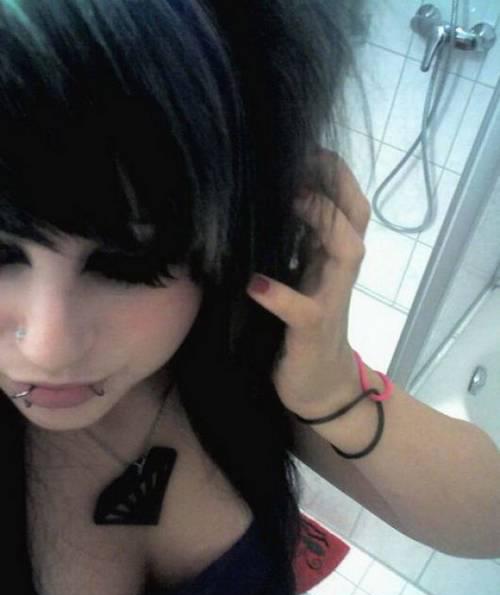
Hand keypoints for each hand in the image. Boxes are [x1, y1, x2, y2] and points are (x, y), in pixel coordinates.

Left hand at [246, 147, 370, 419]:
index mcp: (331, 258)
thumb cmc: (303, 331)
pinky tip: (257, 284)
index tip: (303, 144)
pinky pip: (304, 311)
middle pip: (355, 217)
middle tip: (304, 155)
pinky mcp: (314, 333)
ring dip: (320, 222)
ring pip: (345, 252)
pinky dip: (281, 296)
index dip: (331, 172)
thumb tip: (259, 207)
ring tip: (290, 199)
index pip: (345, 204)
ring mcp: (331, 301)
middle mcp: (338, 272)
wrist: (321, 389)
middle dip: (335, 182)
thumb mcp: (299, 282)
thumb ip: (292, 249)